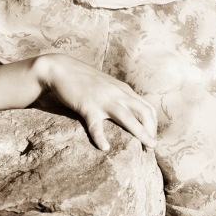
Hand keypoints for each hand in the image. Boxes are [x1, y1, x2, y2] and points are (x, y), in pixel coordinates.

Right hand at [35, 53, 157, 150]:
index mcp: (123, 90)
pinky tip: (104, 147)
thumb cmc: (84, 80)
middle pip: (143, 111)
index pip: (147, 107)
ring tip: (146, 148)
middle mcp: (118, 93)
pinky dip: (100, 137)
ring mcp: (103, 99)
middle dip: (151, 130)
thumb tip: (129, 114)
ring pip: (126, 117)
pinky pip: (96, 124)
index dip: (153, 124)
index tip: (152, 138)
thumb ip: (119, 96)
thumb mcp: (108, 86)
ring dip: (140, 133)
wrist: (62, 68)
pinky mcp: (87, 105)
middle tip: (151, 147)